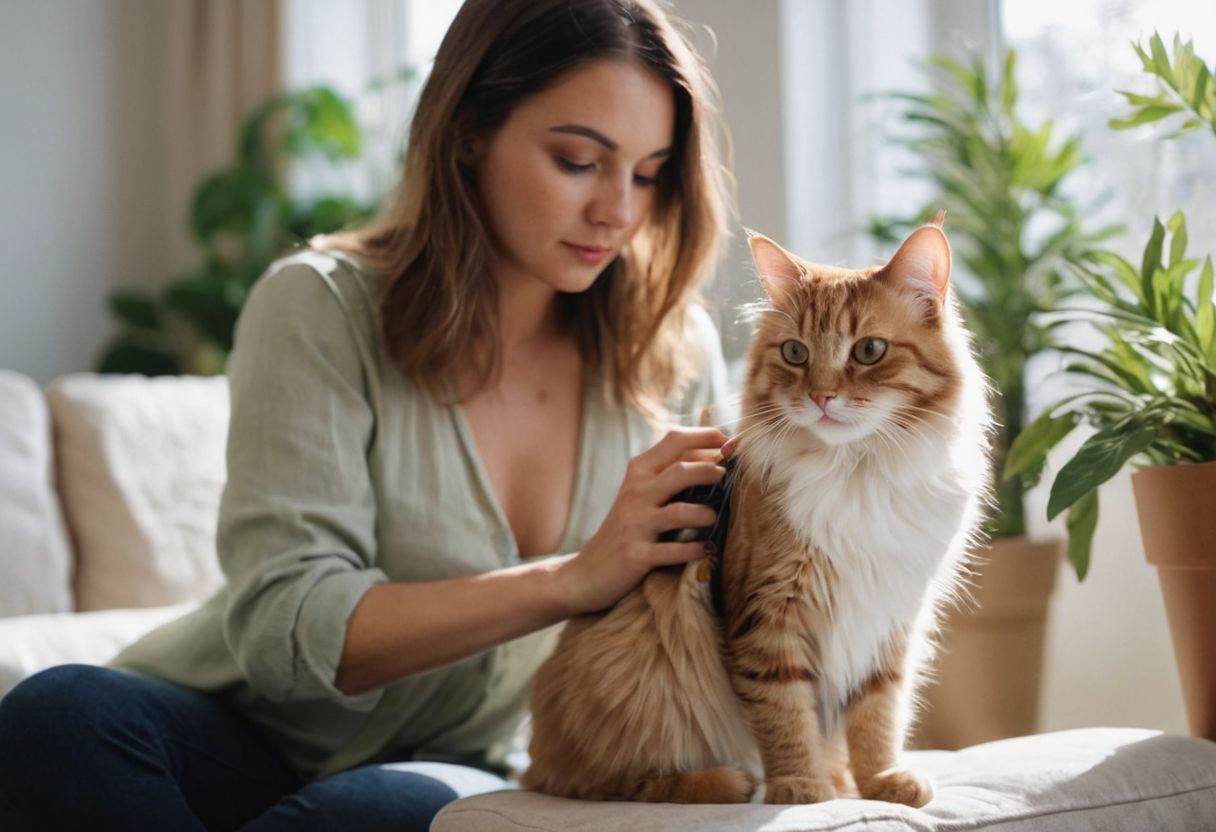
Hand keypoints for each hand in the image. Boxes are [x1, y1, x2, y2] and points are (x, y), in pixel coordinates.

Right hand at [555, 427, 728, 614]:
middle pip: (681, 470)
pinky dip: (695, 550)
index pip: (675, 439)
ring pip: (680, 511)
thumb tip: (715, 449)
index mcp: (639, 471)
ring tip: (715, 518)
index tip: (731, 445)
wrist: (587, 571)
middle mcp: (636, 492)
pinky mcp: (637, 554)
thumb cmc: (627, 527)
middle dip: (711, 471)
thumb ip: (671, 469)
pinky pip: (674, 551)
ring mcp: (635, 524)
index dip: (708, 437)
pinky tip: (704, 549)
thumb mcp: (641, 491)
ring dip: (706, 515)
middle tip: (728, 479)